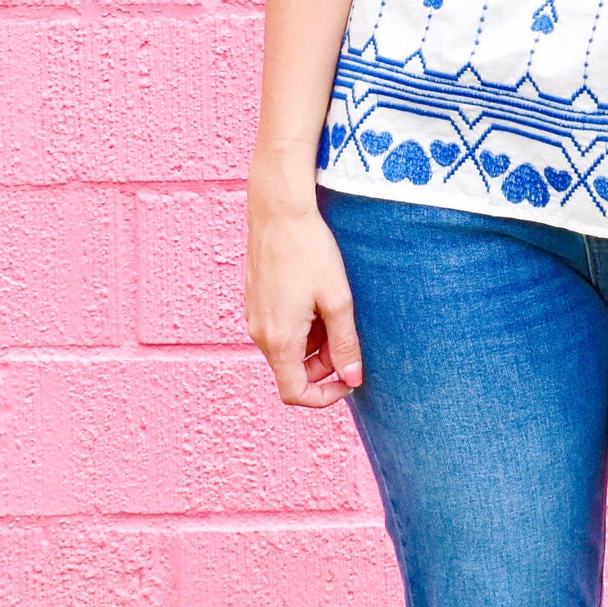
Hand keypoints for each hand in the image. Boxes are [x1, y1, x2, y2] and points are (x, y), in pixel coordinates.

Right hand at [245, 182, 363, 406]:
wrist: (278, 211)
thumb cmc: (309, 251)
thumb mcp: (337, 299)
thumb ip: (345, 344)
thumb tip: (353, 379)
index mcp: (279, 340)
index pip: (295, 393)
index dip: (324, 396)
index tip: (348, 379)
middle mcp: (260, 334)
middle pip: (292, 370)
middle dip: (323, 362)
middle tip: (347, 332)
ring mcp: (254, 316)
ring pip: (287, 348)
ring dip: (314, 341)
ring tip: (333, 306)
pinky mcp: (255, 300)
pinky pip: (279, 328)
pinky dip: (301, 325)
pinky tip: (316, 294)